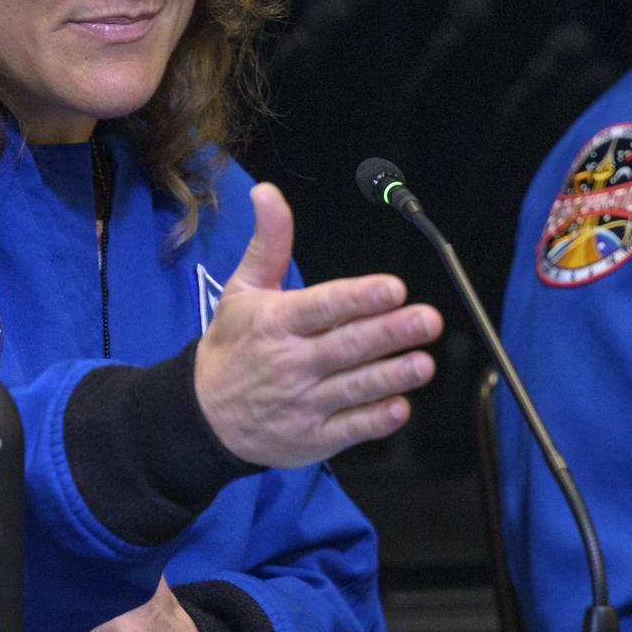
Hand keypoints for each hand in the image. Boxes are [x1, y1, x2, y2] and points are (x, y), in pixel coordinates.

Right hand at [195, 183, 440, 466]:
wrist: (204, 414)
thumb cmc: (232, 344)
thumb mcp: (242, 289)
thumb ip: (269, 242)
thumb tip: (268, 193)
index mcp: (275, 322)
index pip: (323, 307)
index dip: (359, 298)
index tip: (393, 289)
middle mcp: (290, 363)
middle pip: (346, 346)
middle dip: (390, 332)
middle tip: (428, 320)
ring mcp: (302, 403)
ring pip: (354, 388)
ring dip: (392, 376)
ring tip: (423, 363)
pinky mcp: (311, 438)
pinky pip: (349, 429)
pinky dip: (375, 419)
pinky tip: (400, 406)